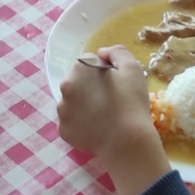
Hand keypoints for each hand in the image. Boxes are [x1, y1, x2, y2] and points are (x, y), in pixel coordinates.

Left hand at [58, 46, 170, 194]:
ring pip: (74, 101)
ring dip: (85, 104)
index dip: (105, 71)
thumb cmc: (131, 102)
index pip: (90, 61)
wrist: (127, 142)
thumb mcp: (132, 68)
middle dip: (91, 86)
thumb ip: (117, 52)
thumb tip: (102, 52)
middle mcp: (65, 87)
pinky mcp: (63, 130)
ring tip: (104, 115)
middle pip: (79, 81)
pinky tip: (97, 128)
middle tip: (111, 99)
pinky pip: (72, 122)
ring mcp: (62, 110)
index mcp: (80, 69)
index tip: (116, 83)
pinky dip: (82, 123)